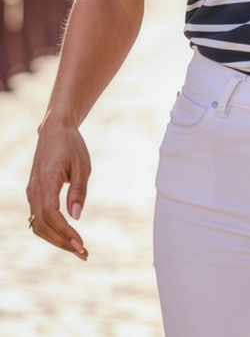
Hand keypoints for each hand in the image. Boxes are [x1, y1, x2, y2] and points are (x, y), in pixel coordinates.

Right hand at [26, 121, 90, 259]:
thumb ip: (78, 191)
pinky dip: (51, 231)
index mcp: (46, 180)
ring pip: (38, 224)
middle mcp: (35, 189)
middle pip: (43, 225)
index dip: (64, 232)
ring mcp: (32, 192)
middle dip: (62, 242)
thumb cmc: (71, 145)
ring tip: (77, 249)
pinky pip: (38, 218)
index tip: (80, 243)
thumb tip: (76, 217)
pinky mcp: (34, 193)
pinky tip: (66, 237)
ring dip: (56, 240)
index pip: (50, 214)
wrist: (54, 130)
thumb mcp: (82, 165)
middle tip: (83, 253)